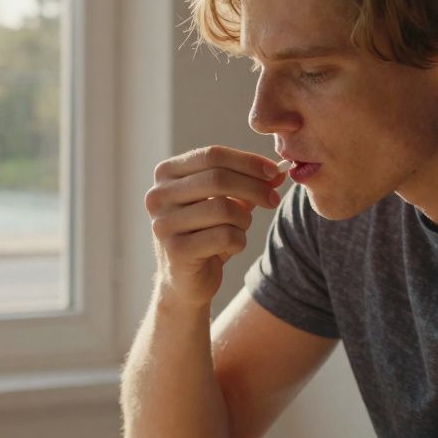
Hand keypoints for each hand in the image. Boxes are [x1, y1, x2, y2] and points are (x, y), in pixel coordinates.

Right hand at [145, 145, 283, 306]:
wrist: (185, 282)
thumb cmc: (206, 235)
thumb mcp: (226, 203)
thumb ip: (248, 184)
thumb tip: (280, 172)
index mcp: (166, 174)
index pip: (212, 155)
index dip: (247, 162)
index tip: (275, 173)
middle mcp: (158, 196)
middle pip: (218, 178)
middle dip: (255, 187)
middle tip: (273, 199)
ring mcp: (163, 223)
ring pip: (224, 208)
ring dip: (244, 219)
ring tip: (242, 228)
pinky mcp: (176, 251)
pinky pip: (224, 236)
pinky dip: (239, 241)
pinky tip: (232, 246)